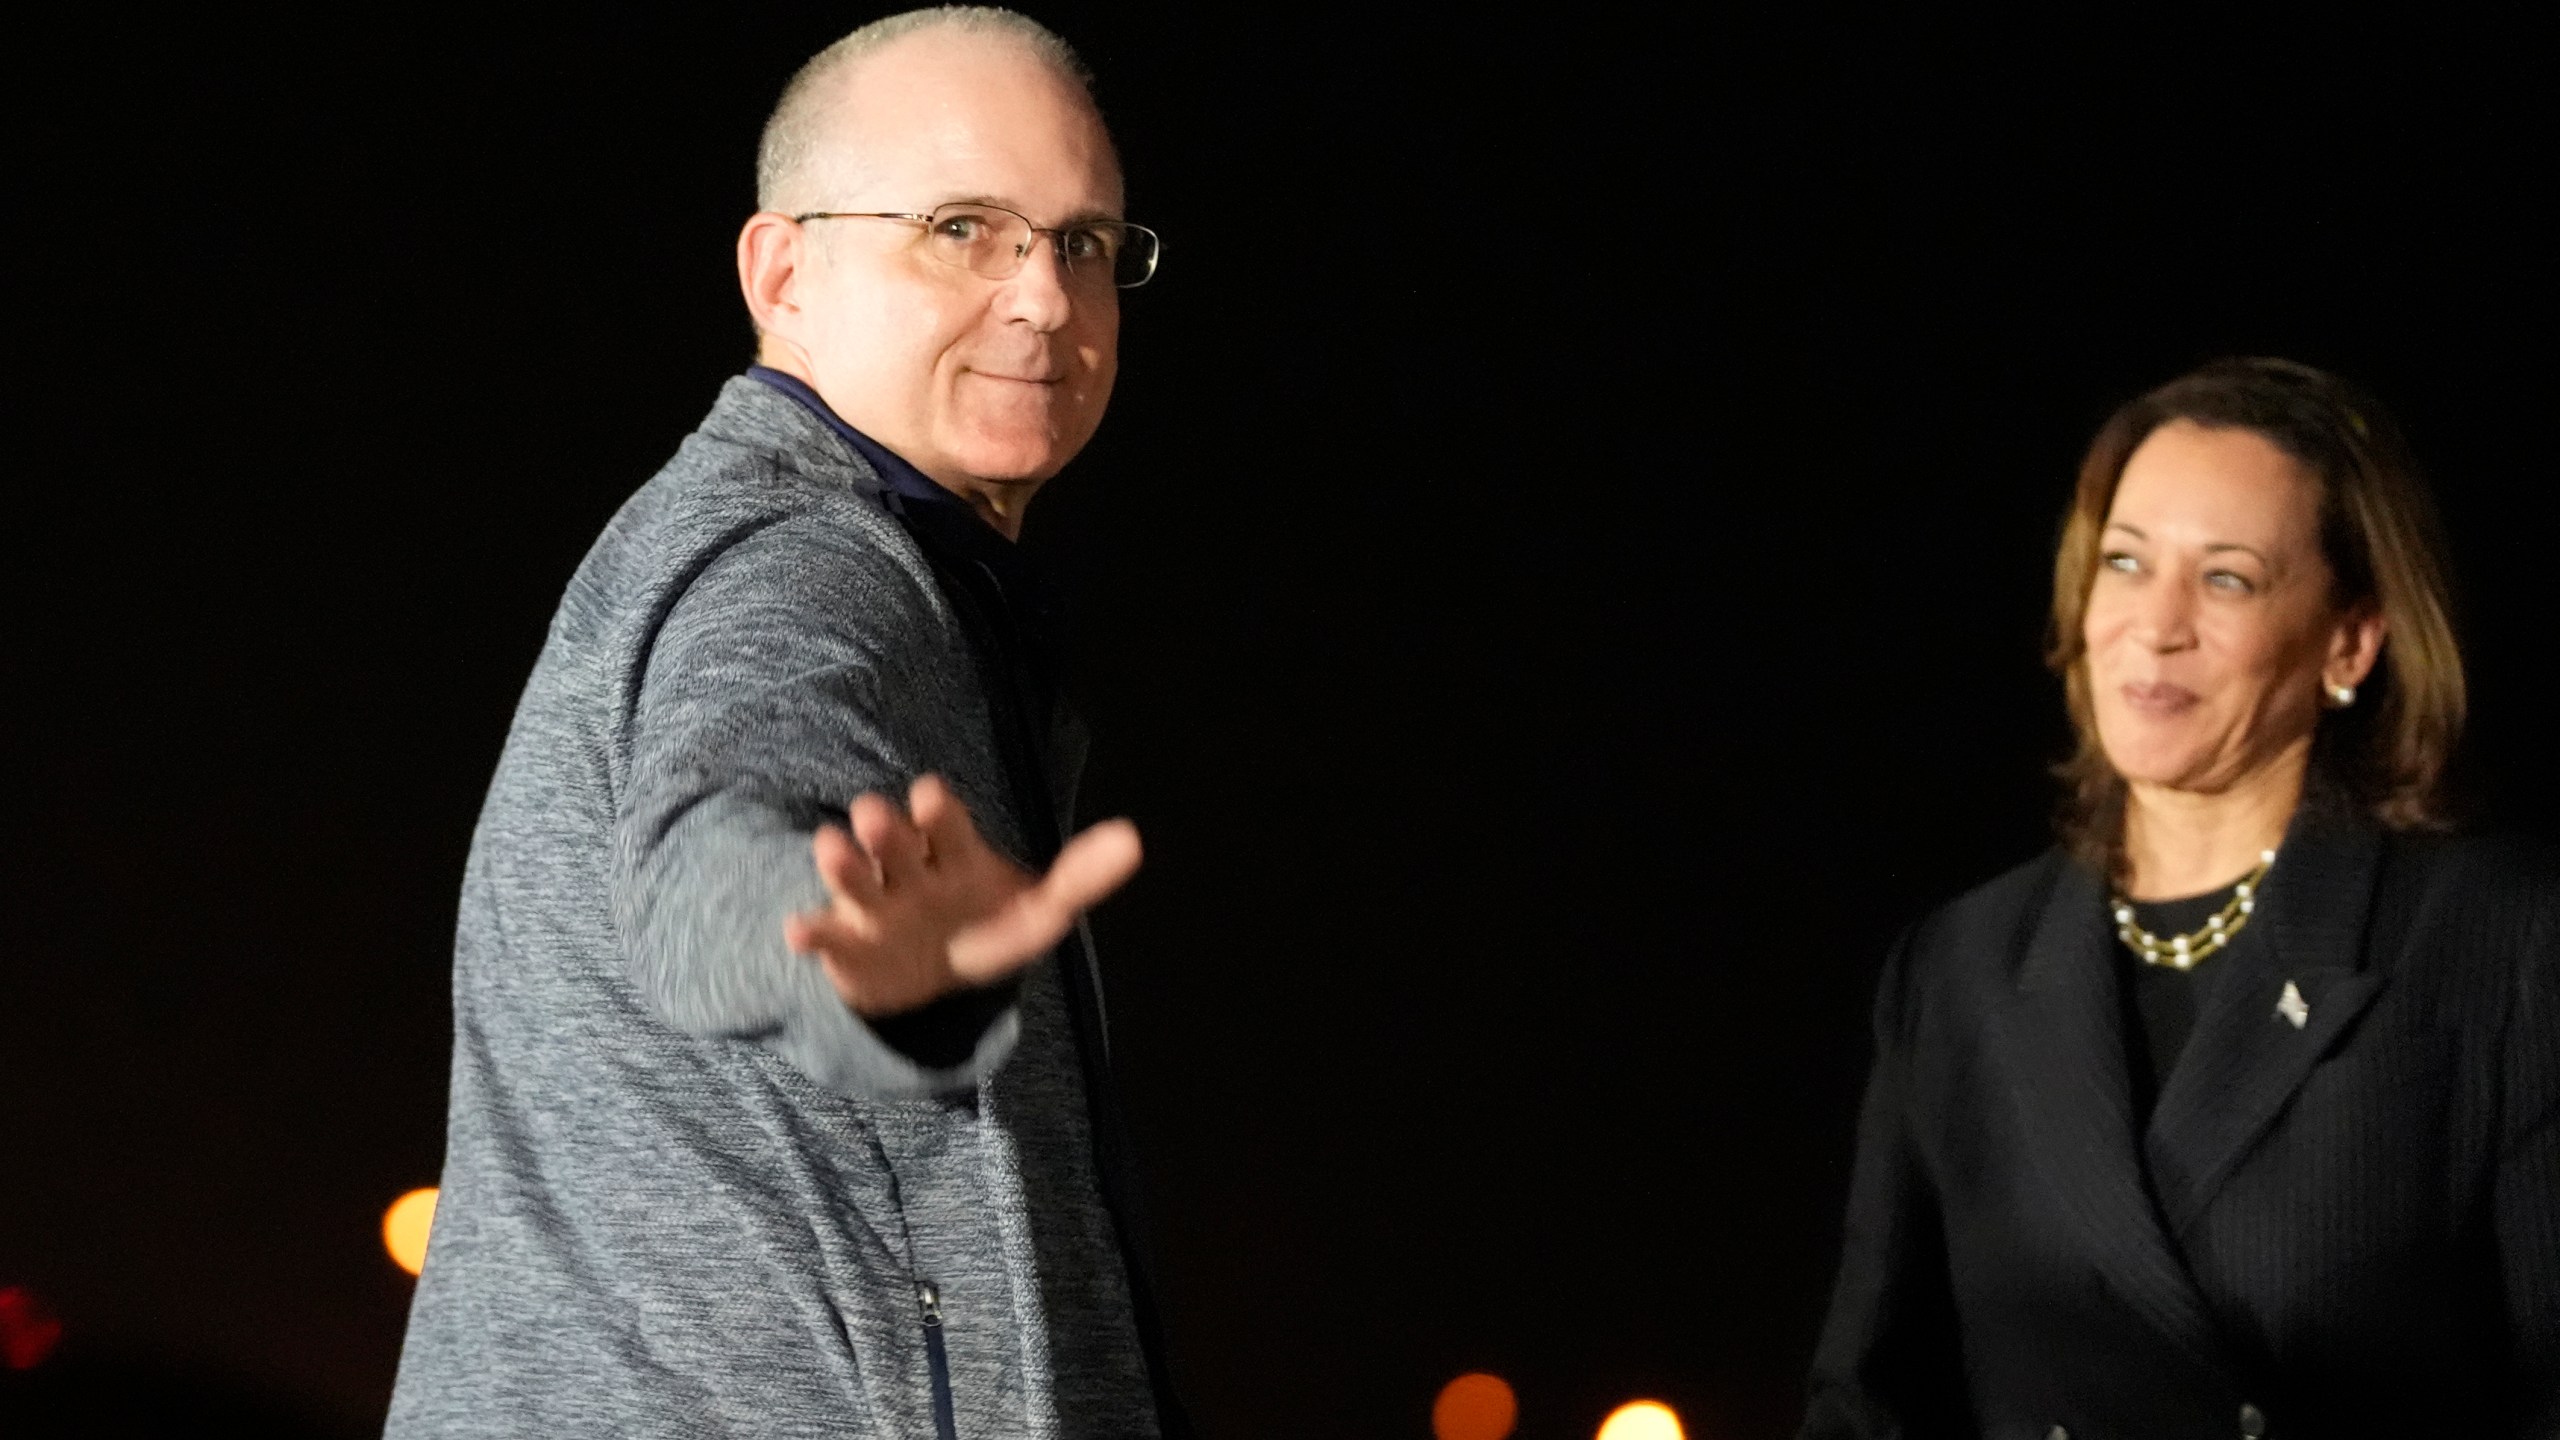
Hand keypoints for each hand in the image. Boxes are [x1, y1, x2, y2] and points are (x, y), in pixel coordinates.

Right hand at [783, 774, 1141, 1016]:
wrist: (930, 975)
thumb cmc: (983, 923)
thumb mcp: (1035, 909)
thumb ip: (1079, 877)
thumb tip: (1133, 839)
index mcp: (951, 852)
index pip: (943, 822)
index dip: (937, 811)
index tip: (929, 796)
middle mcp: (907, 869)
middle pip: (893, 842)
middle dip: (885, 829)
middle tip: (875, 815)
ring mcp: (872, 905)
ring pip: (852, 876)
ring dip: (839, 862)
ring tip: (831, 848)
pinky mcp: (847, 945)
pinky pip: (824, 936)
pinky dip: (810, 933)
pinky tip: (799, 931)